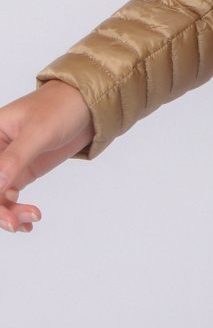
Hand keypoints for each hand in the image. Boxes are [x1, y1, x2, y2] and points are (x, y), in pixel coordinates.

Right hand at [0, 80, 94, 233]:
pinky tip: (27, 223)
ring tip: (31, 218)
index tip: (3, 205)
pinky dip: (18, 211)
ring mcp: (10, 162)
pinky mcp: (24, 171)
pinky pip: (12, 196)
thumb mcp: (39, 131)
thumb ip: (16, 157)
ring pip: (0, 195)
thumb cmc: (62, 106)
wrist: (89, 104)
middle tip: (15, 222)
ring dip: (11, 212)